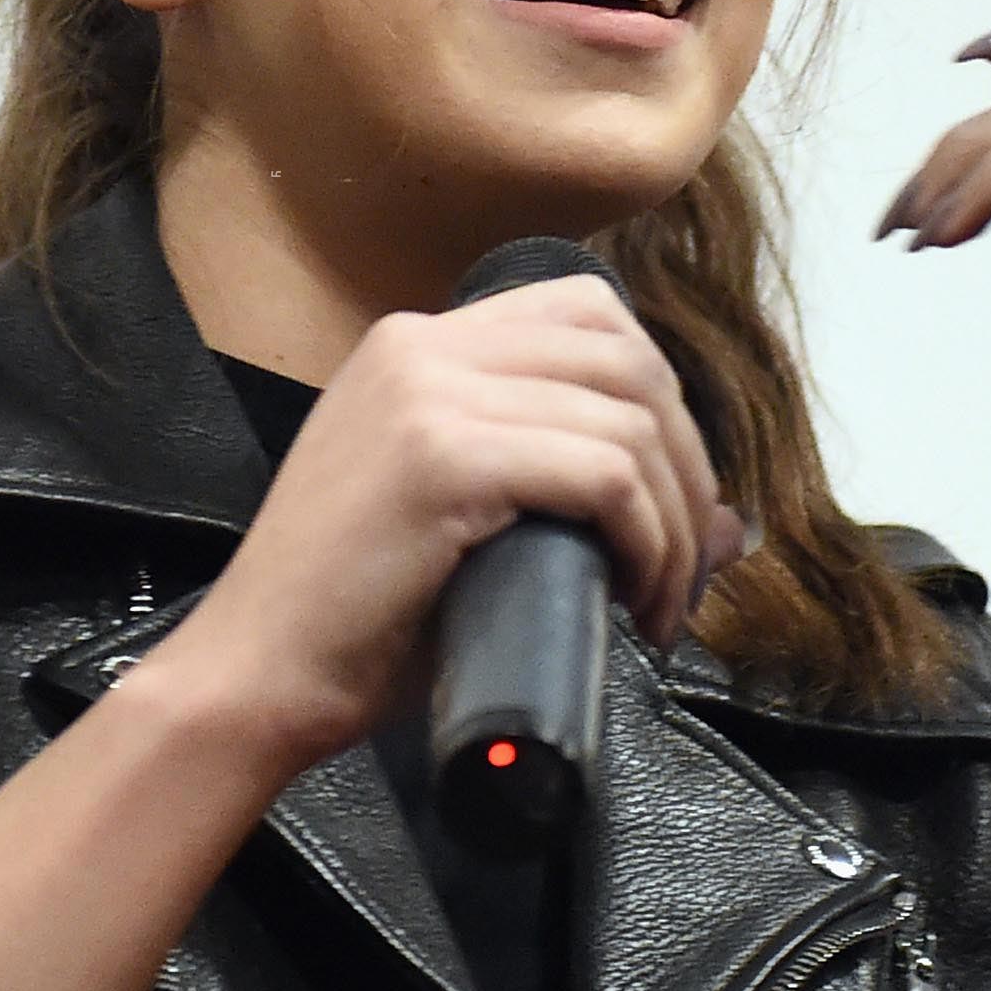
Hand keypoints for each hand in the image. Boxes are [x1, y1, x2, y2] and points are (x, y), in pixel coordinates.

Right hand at [160, 277, 742, 771]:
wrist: (258, 675)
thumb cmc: (359, 622)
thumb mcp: (471, 527)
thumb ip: (573, 495)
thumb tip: (732, 524)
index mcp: (416, 346)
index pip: (589, 315)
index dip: (658, 399)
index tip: (669, 495)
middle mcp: (422, 347)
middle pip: (626, 356)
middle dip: (686, 462)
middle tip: (687, 560)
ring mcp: (428, 396)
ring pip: (628, 420)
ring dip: (675, 519)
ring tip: (662, 599)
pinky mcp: (442, 459)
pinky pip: (602, 475)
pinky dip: (646, 540)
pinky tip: (633, 596)